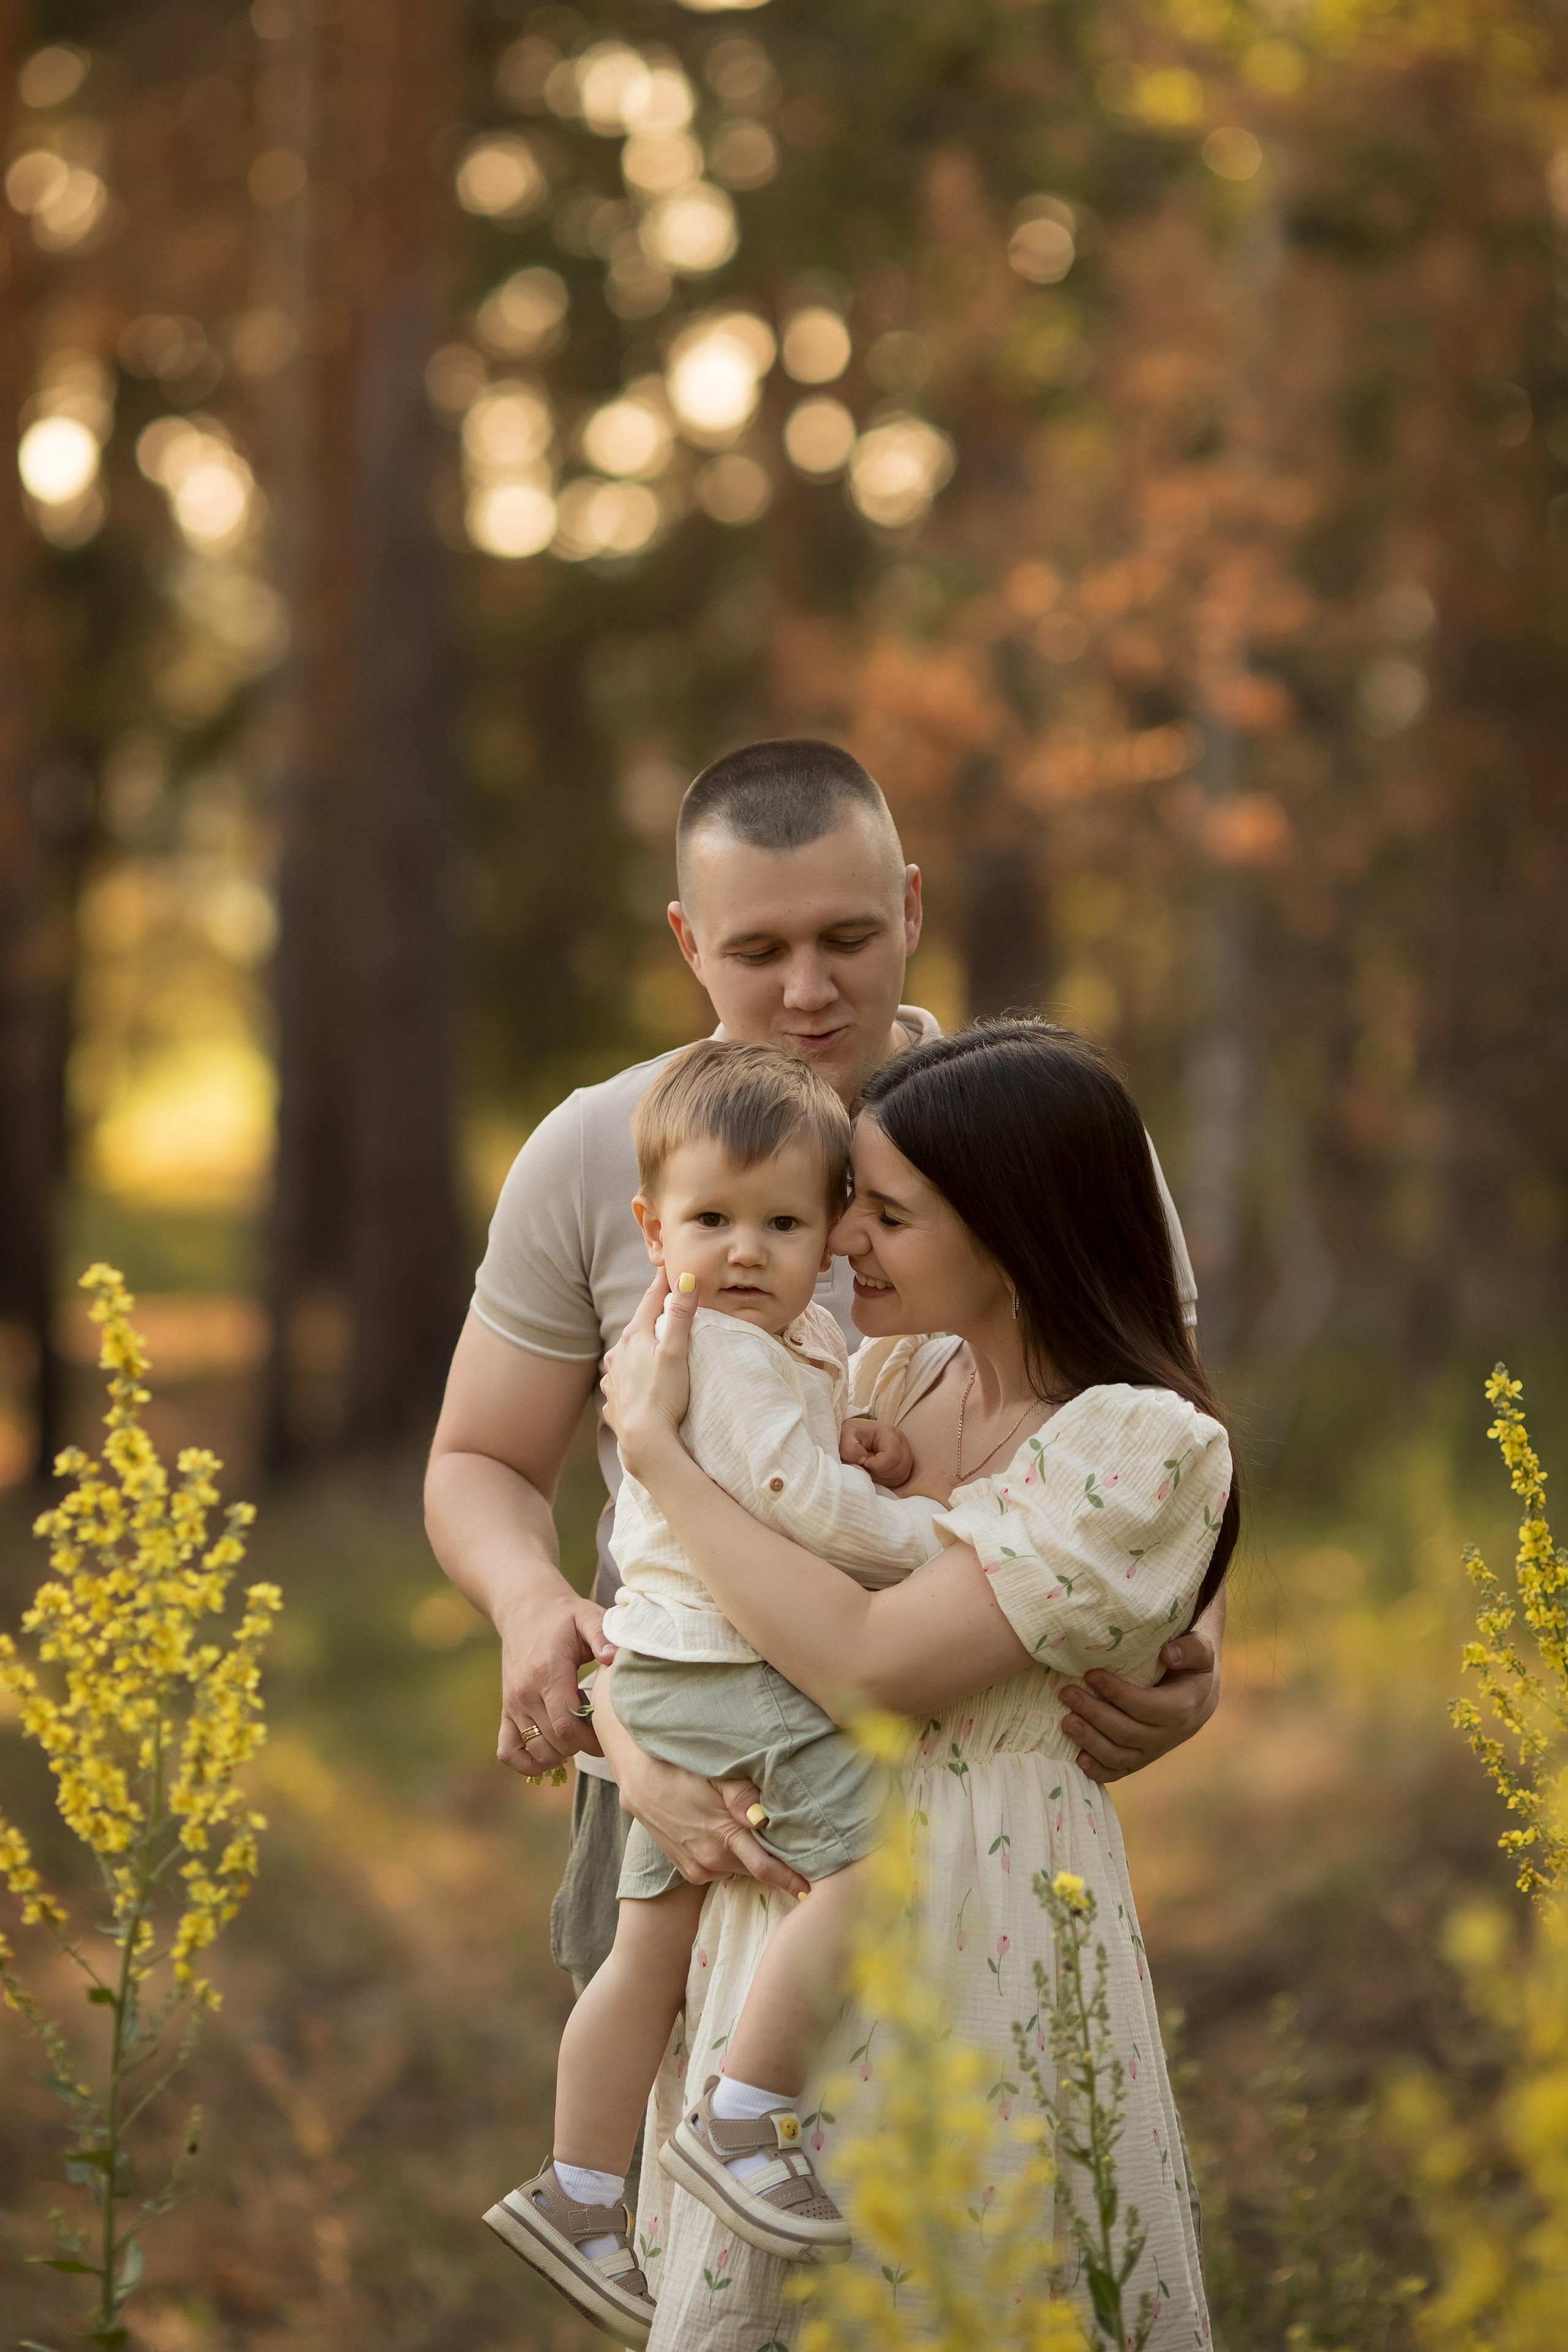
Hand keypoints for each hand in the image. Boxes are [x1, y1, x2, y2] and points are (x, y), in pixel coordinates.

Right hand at [495, 1587, 615, 1777]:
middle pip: (555, 1742)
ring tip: (578, 1731)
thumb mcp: (587, 1616)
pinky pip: (508, 1751)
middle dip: (582, 1746)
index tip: (610, 1734)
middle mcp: (525, 1693)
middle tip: (598, 1731)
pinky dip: (528, 1762)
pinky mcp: (506, 1710)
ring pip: (537, 1750)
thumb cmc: (564, 1616)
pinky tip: (552, 1752)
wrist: (525, 1608)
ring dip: (562, 1752)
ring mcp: (512, 1704)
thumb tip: (613, 1659)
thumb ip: (603, 1635)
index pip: (567, 1725)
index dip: (592, 1740)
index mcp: (547, 1673)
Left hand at [601, 1269, 693, 1479]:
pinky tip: (639, 1382)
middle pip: (638, 1327)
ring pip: (627, 1354)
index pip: (651, 1301)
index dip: (662, 1283)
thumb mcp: (676, 1351)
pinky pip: (622, 1381)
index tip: (669, 1268)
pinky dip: (632, 1375)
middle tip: (665, 1306)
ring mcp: (613, 1378)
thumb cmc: (664, 1396)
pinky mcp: (614, 1400)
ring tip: (653, 1347)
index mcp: (634, 1337)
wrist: (644, 1441)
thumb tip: (686, 1279)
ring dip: (639, 1347)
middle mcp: (618, 1354)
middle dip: (651, 1316)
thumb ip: (681, 1315)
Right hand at [614, 1748, 810, 1896]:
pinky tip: (729, 1839)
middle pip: (758, 1870)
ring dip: (752, 1859)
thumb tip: (764, 1818)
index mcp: (724, 1835)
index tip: (813, 1891)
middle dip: (779, 1867)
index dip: (792, 1880)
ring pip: (740, 1869)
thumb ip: (742, 1797)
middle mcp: (713, 1859)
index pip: (767, 1868)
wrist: (642, 1784)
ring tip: (760, 1839)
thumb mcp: (716, 1776)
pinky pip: (722, 1870)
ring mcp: (700, 1869)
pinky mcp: (690, 1872)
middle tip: (801, 1859)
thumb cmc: (685, 1771)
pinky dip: (732, 1859)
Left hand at [840, 1416, 914, 1488]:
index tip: (863, 1461)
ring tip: (869, 1466)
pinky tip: (875, 1471)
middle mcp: (902, 1443)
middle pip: (899, 1469)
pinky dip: (885, 1480)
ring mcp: (905, 1455)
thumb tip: (863, 1458)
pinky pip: (899, 1480)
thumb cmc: (850, 1436)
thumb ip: (849, 1448)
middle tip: (866, 1464)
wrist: (853, 1436)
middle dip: (879, 1472)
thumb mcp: (844, 1438)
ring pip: (900, 1476)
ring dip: (882, 1477)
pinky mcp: (904, 1466)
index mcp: (890, 1433)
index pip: (892, 1457)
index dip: (876, 1465)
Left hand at [1058, 1626, 1220, 1784]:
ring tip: (1064, 1721)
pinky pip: (1119, 1771)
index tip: (1090, 1674)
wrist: (1199, 1697)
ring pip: (1118, 1755)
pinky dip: (1098, 1770)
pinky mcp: (1141, 1760)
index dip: (1116, 1693)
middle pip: (1125, 1732)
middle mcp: (1167, 1736)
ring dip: (1089, 1741)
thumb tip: (1166, 1655)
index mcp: (1181, 1708)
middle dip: (1093, 1714)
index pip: (1144, 1706)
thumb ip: (1192, 1648)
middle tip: (1066, 1693)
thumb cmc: (1193, 1667)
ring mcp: (1153, 1752)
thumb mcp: (1203, 1650)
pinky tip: (1078, 1759)